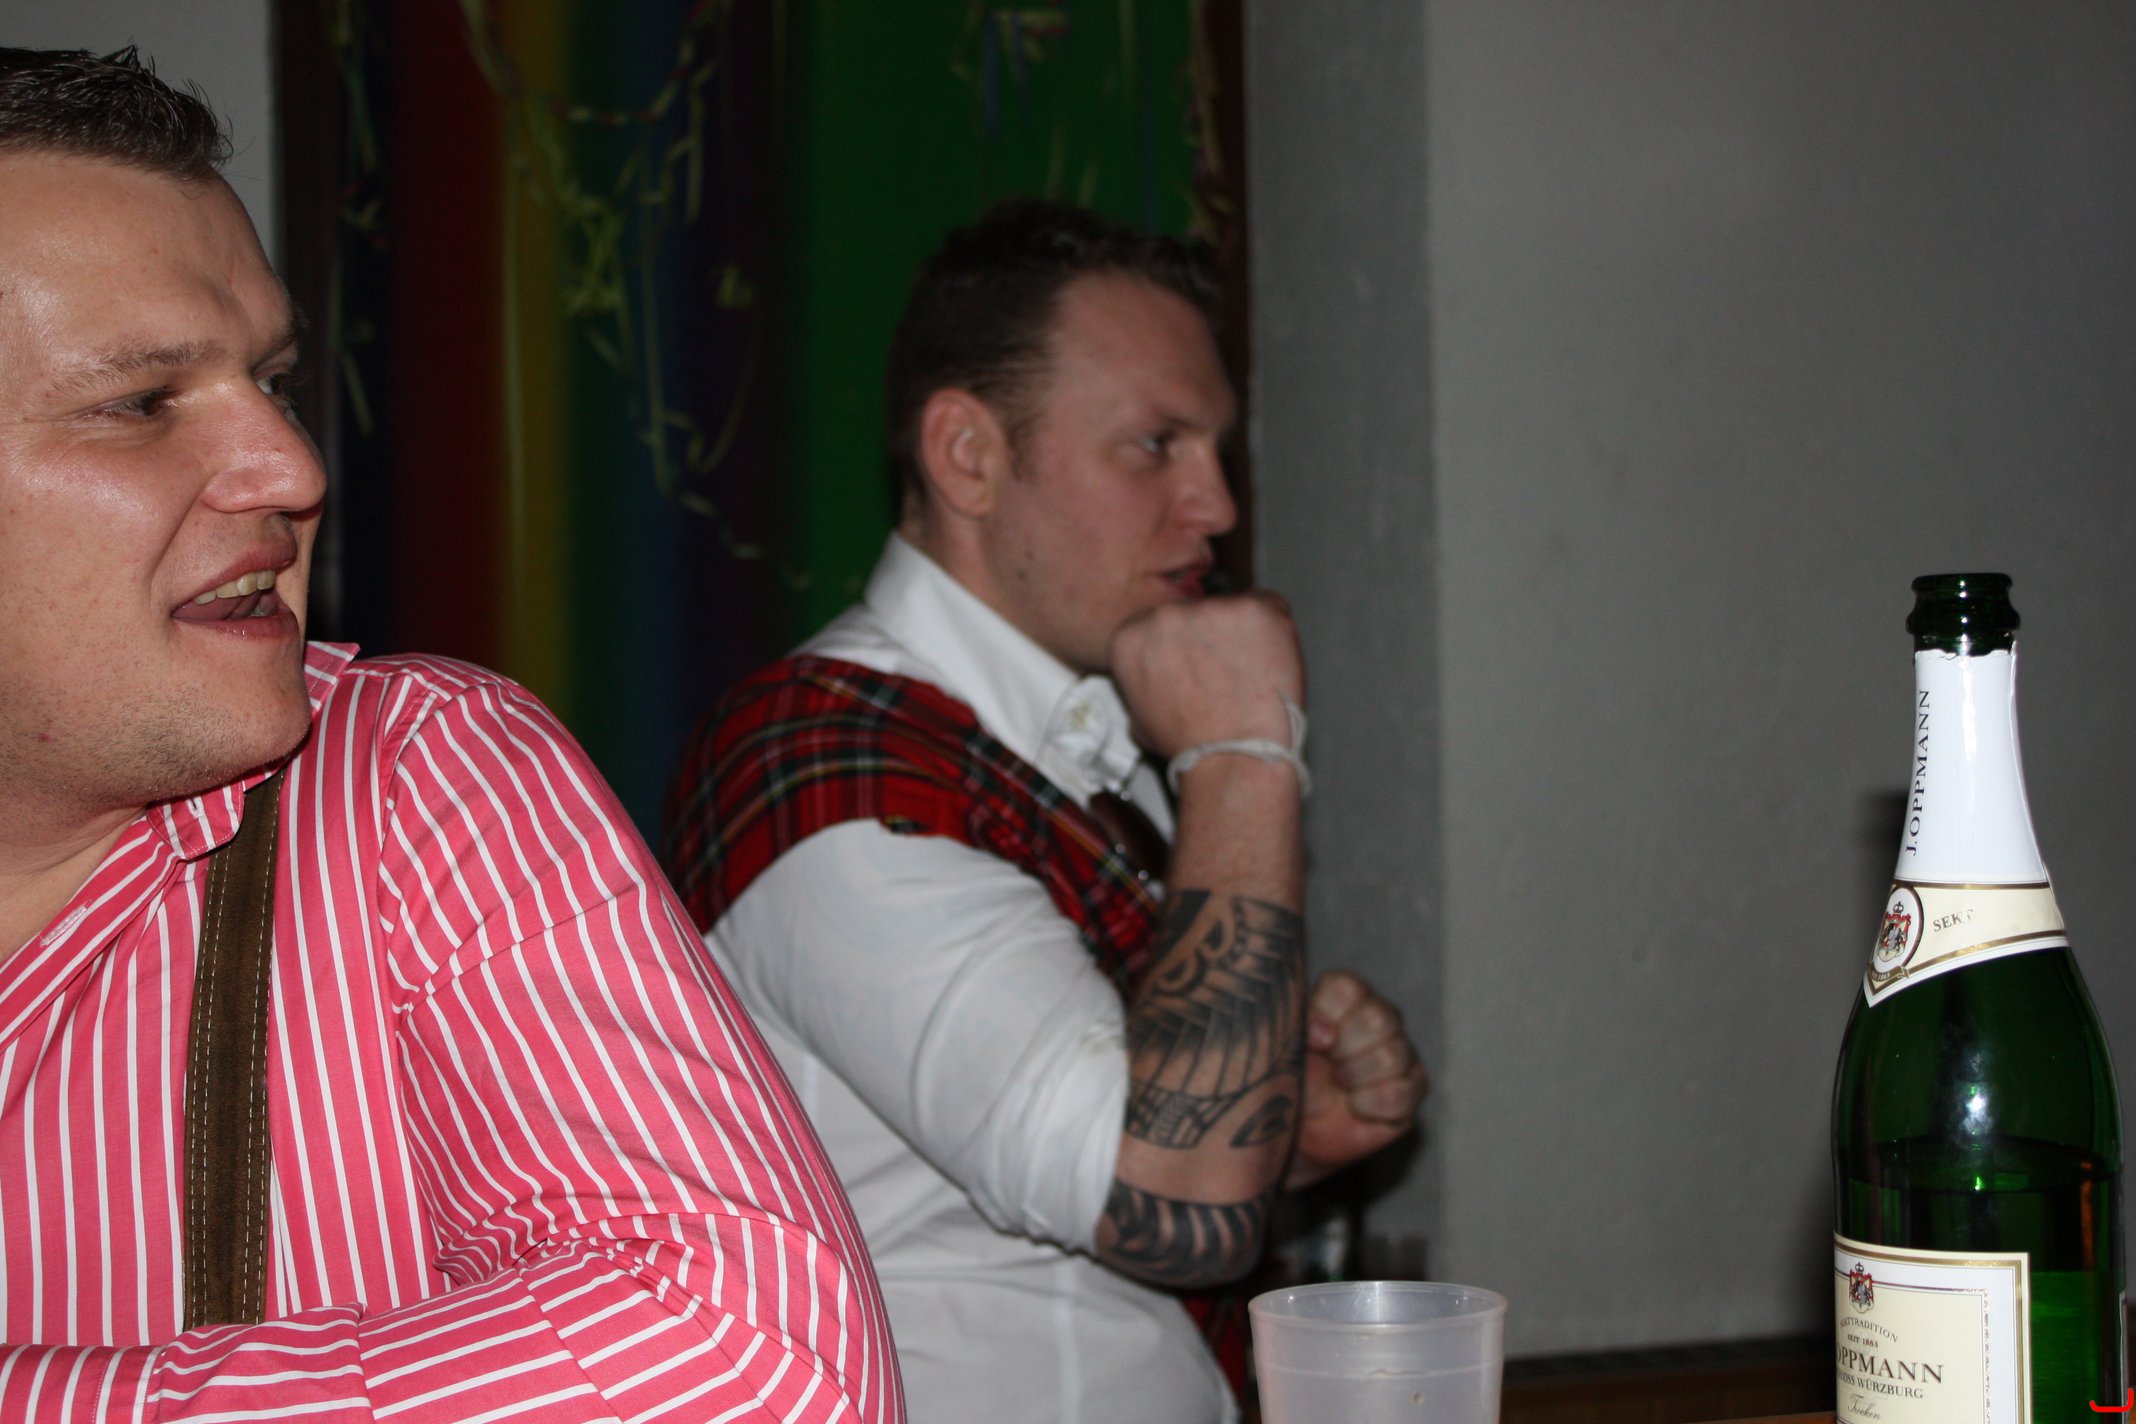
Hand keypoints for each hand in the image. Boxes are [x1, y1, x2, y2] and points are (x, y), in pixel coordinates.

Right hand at [1108, 593, 1304, 759]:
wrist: (1233, 757)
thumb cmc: (1192, 746)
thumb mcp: (1139, 718)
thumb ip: (1144, 682)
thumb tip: (1158, 679)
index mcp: (1132, 636)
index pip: (1161, 622)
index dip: (1185, 644)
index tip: (1196, 663)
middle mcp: (1165, 614)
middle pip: (1196, 611)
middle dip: (1211, 637)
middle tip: (1226, 672)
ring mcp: (1211, 608)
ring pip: (1234, 608)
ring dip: (1243, 635)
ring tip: (1248, 675)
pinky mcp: (1253, 609)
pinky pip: (1270, 607)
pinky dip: (1274, 632)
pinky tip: (1268, 665)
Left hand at [1286, 971, 1426, 1188]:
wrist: (1294, 1128)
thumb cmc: (1286, 1077)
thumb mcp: (1282, 1046)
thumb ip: (1300, 1025)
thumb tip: (1327, 1035)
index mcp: (1344, 996)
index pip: (1346, 987)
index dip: (1326, 1016)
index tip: (1314, 1041)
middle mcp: (1379, 1015)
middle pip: (1378, 1019)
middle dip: (1344, 1051)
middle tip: (1330, 1066)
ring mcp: (1401, 1050)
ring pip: (1392, 1056)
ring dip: (1355, 1079)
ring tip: (1340, 1086)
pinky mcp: (1413, 1087)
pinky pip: (1399, 1094)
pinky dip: (1368, 1106)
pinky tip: (1356, 1106)